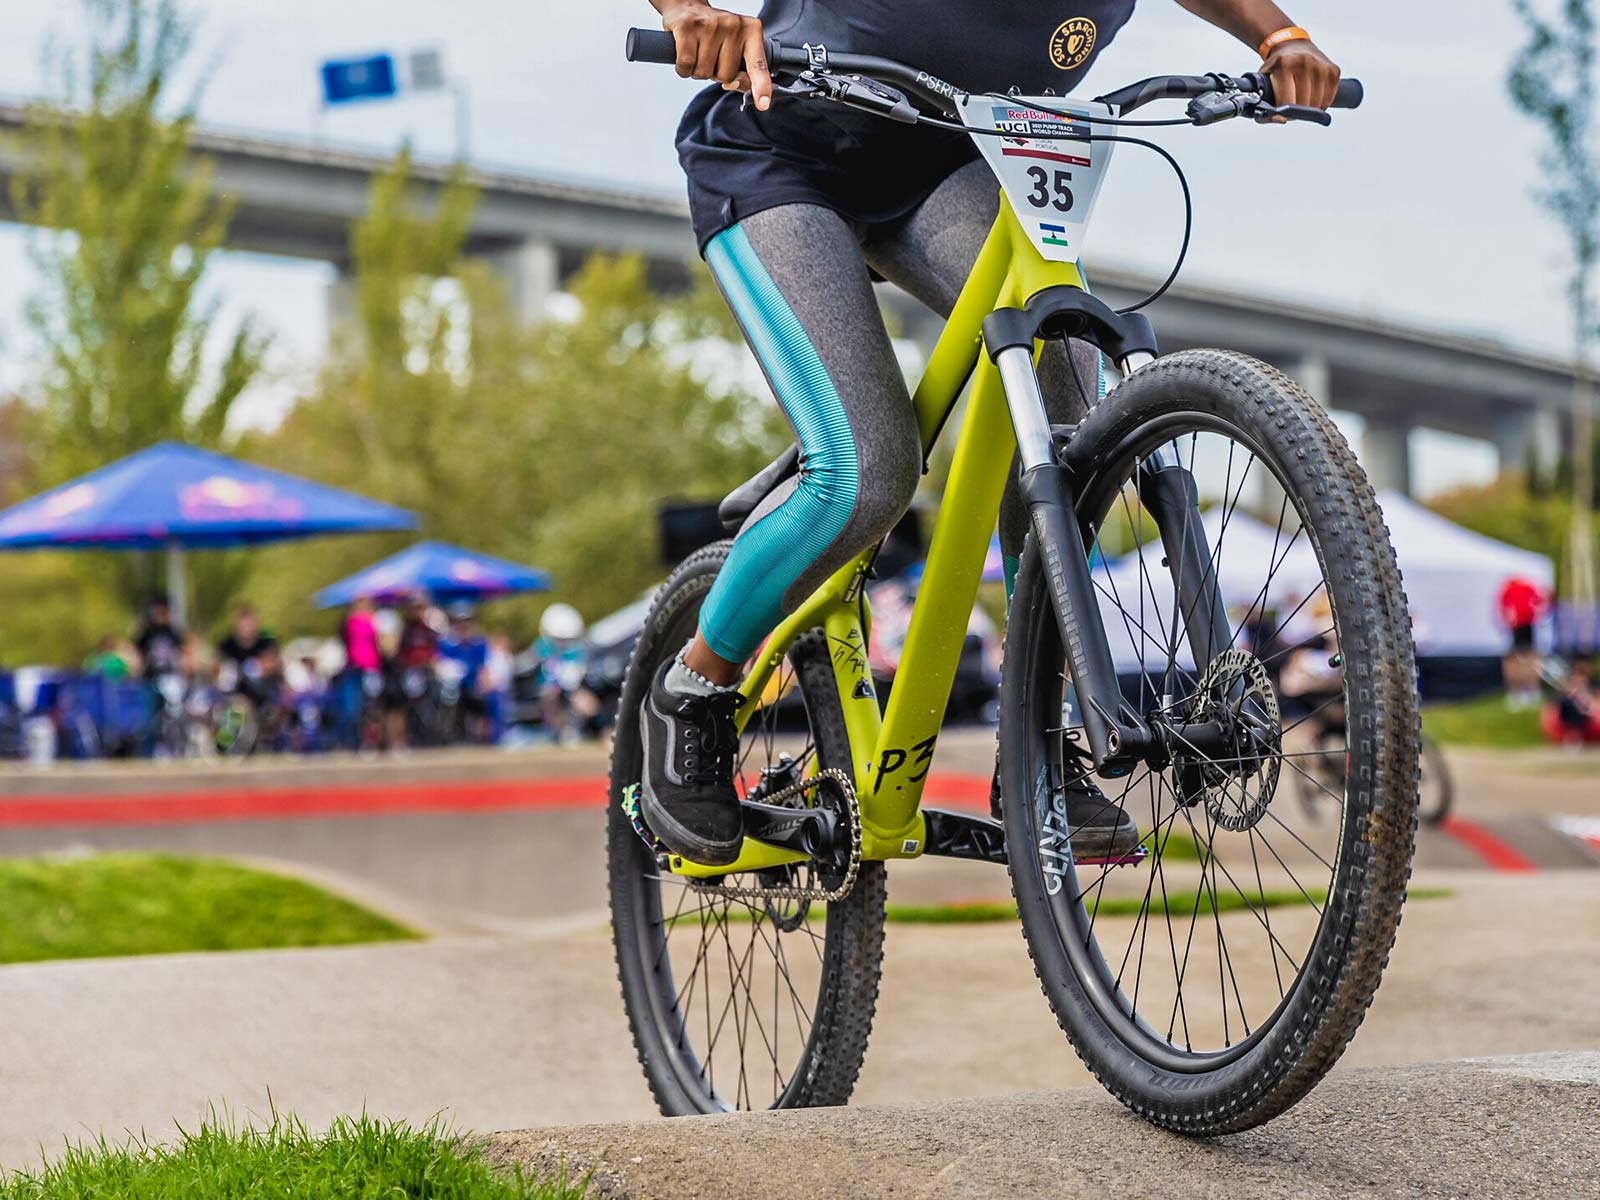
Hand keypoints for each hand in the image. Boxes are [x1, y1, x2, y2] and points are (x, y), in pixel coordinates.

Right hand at [656, 0, 771, 110]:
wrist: (687, 6)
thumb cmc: (714, 33)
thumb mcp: (735, 47)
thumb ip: (744, 70)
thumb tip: (740, 86)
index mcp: (751, 30)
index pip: (758, 64)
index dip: (761, 85)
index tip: (763, 104)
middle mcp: (734, 25)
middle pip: (726, 76)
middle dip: (715, 74)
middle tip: (710, 56)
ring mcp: (710, 25)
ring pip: (704, 73)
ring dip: (697, 71)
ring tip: (698, 52)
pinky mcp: (687, 26)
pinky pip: (686, 65)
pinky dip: (683, 68)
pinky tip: (685, 54)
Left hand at [1260, 37, 1339, 115]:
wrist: (1293, 45)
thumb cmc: (1277, 68)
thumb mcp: (1263, 82)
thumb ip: (1264, 106)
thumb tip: (1280, 120)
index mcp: (1284, 64)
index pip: (1286, 102)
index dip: (1283, 113)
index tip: (1281, 112)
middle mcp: (1304, 62)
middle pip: (1303, 105)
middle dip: (1295, 112)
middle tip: (1291, 105)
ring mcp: (1321, 66)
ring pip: (1317, 104)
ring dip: (1308, 109)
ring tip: (1301, 100)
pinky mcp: (1333, 70)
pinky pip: (1328, 99)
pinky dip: (1320, 103)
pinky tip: (1312, 96)